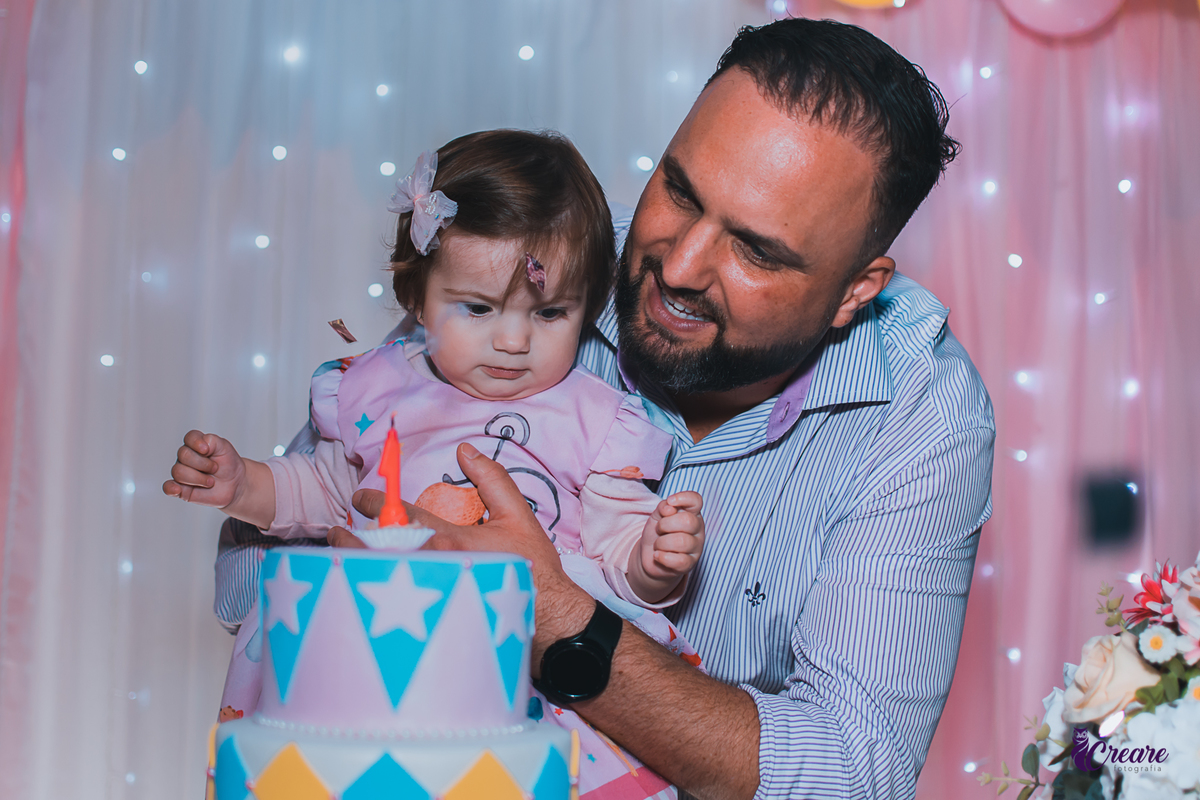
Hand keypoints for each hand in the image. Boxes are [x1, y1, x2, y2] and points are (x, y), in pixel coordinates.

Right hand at [163, 430, 246, 508]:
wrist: (235, 484)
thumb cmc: (228, 464)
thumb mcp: (225, 448)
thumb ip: (212, 440)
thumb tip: (201, 444)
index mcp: (196, 444)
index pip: (189, 438)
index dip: (196, 443)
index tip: (207, 450)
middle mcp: (186, 457)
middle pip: (183, 455)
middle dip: (203, 464)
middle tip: (215, 468)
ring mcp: (182, 472)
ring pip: (178, 471)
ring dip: (198, 478)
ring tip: (210, 481)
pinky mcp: (181, 488)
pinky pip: (168, 487)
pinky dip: (171, 488)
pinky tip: (178, 490)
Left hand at [331, 443, 593, 658]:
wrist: (548, 620)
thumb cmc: (533, 569)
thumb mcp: (517, 516)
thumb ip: (491, 479)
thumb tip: (466, 450)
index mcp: (450, 539)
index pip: (402, 515)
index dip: (375, 503)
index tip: (359, 498)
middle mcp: (432, 568)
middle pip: (378, 551)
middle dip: (350, 540)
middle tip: (335, 533)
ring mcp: (428, 597)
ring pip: (378, 578)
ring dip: (353, 566)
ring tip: (337, 559)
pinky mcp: (430, 621)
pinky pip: (391, 604)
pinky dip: (369, 593)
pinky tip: (357, 589)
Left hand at [638, 491, 704, 580]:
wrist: (650, 556)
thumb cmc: (657, 533)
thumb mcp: (657, 516)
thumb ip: (663, 507)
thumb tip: (670, 507)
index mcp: (692, 513)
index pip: (696, 500)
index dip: (683, 498)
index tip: (670, 502)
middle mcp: (698, 529)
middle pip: (688, 521)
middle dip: (665, 524)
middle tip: (659, 529)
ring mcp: (696, 548)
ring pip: (681, 542)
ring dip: (661, 543)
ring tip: (658, 545)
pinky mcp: (689, 565)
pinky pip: (679, 560)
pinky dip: (662, 557)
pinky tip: (658, 555)